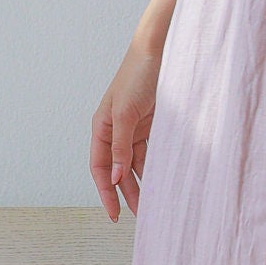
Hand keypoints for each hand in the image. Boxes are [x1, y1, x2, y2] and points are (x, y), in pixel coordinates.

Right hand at [91, 38, 161, 222]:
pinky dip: (158, 166)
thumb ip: (121, 147)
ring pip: (138, 163)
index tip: (114, 214)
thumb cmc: (137, 75)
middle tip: (142, 215)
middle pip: (120, 169)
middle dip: (129, 192)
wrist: (162, 49)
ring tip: (156, 204)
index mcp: (101, 127)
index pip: (100, 167)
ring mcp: (135, 127)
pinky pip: (153, 152)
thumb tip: (116, 176)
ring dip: (145, 182)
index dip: (106, 191)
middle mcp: (116, 129)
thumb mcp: (125, 113)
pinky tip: (166, 181)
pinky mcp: (154, 124)